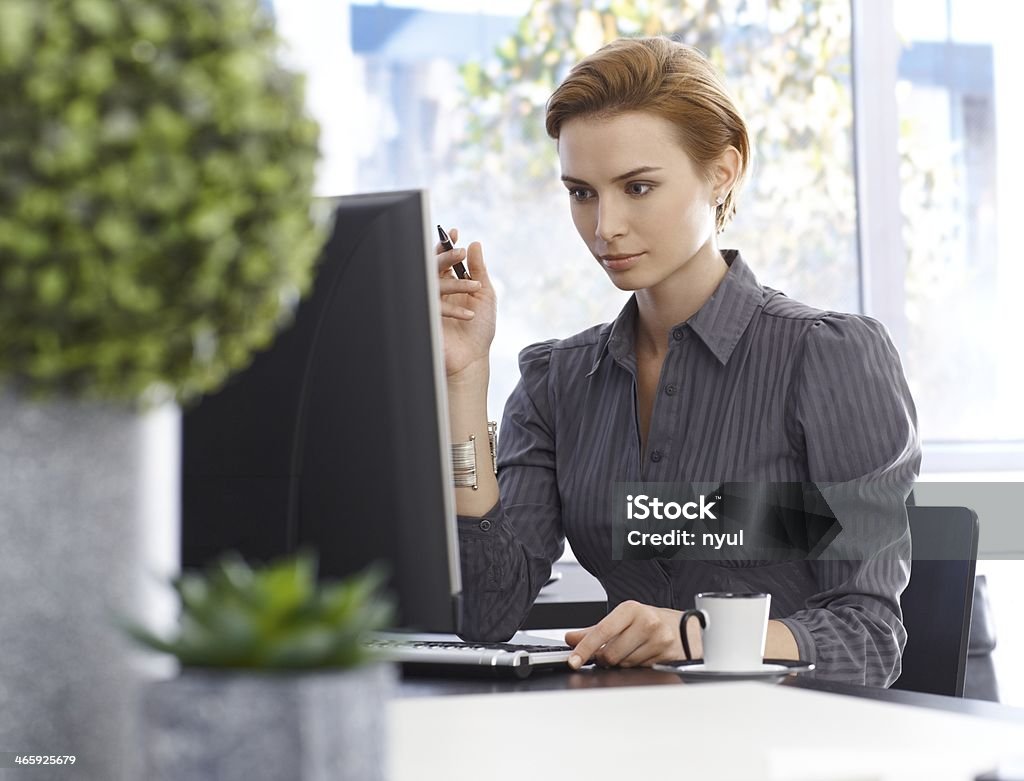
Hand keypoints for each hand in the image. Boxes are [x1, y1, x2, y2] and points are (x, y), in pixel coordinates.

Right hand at [435, 227, 496, 377]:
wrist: (471, 360)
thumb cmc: (479, 330)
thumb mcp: (484, 295)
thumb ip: (478, 270)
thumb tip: (475, 244)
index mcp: (450, 283)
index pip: (443, 258)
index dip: (446, 244)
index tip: (455, 233)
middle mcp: (437, 290)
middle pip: (433, 265)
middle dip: (445, 255)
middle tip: (460, 251)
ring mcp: (429, 303)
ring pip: (432, 282)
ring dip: (453, 282)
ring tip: (473, 286)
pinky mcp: (425, 318)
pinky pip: (433, 305)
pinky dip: (453, 309)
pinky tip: (469, 316)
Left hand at [564, 601, 698, 668]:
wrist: (685, 627)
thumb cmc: (650, 622)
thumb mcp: (622, 620)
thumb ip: (593, 631)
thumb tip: (571, 639)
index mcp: (631, 610)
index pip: (601, 631)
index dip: (584, 648)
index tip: (573, 660)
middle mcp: (647, 622)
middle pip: (611, 654)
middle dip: (605, 658)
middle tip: (610, 652)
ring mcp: (659, 639)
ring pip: (625, 665)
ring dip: (622, 663)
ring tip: (631, 650)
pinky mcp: (668, 656)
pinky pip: (640, 670)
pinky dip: (636, 666)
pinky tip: (643, 655)